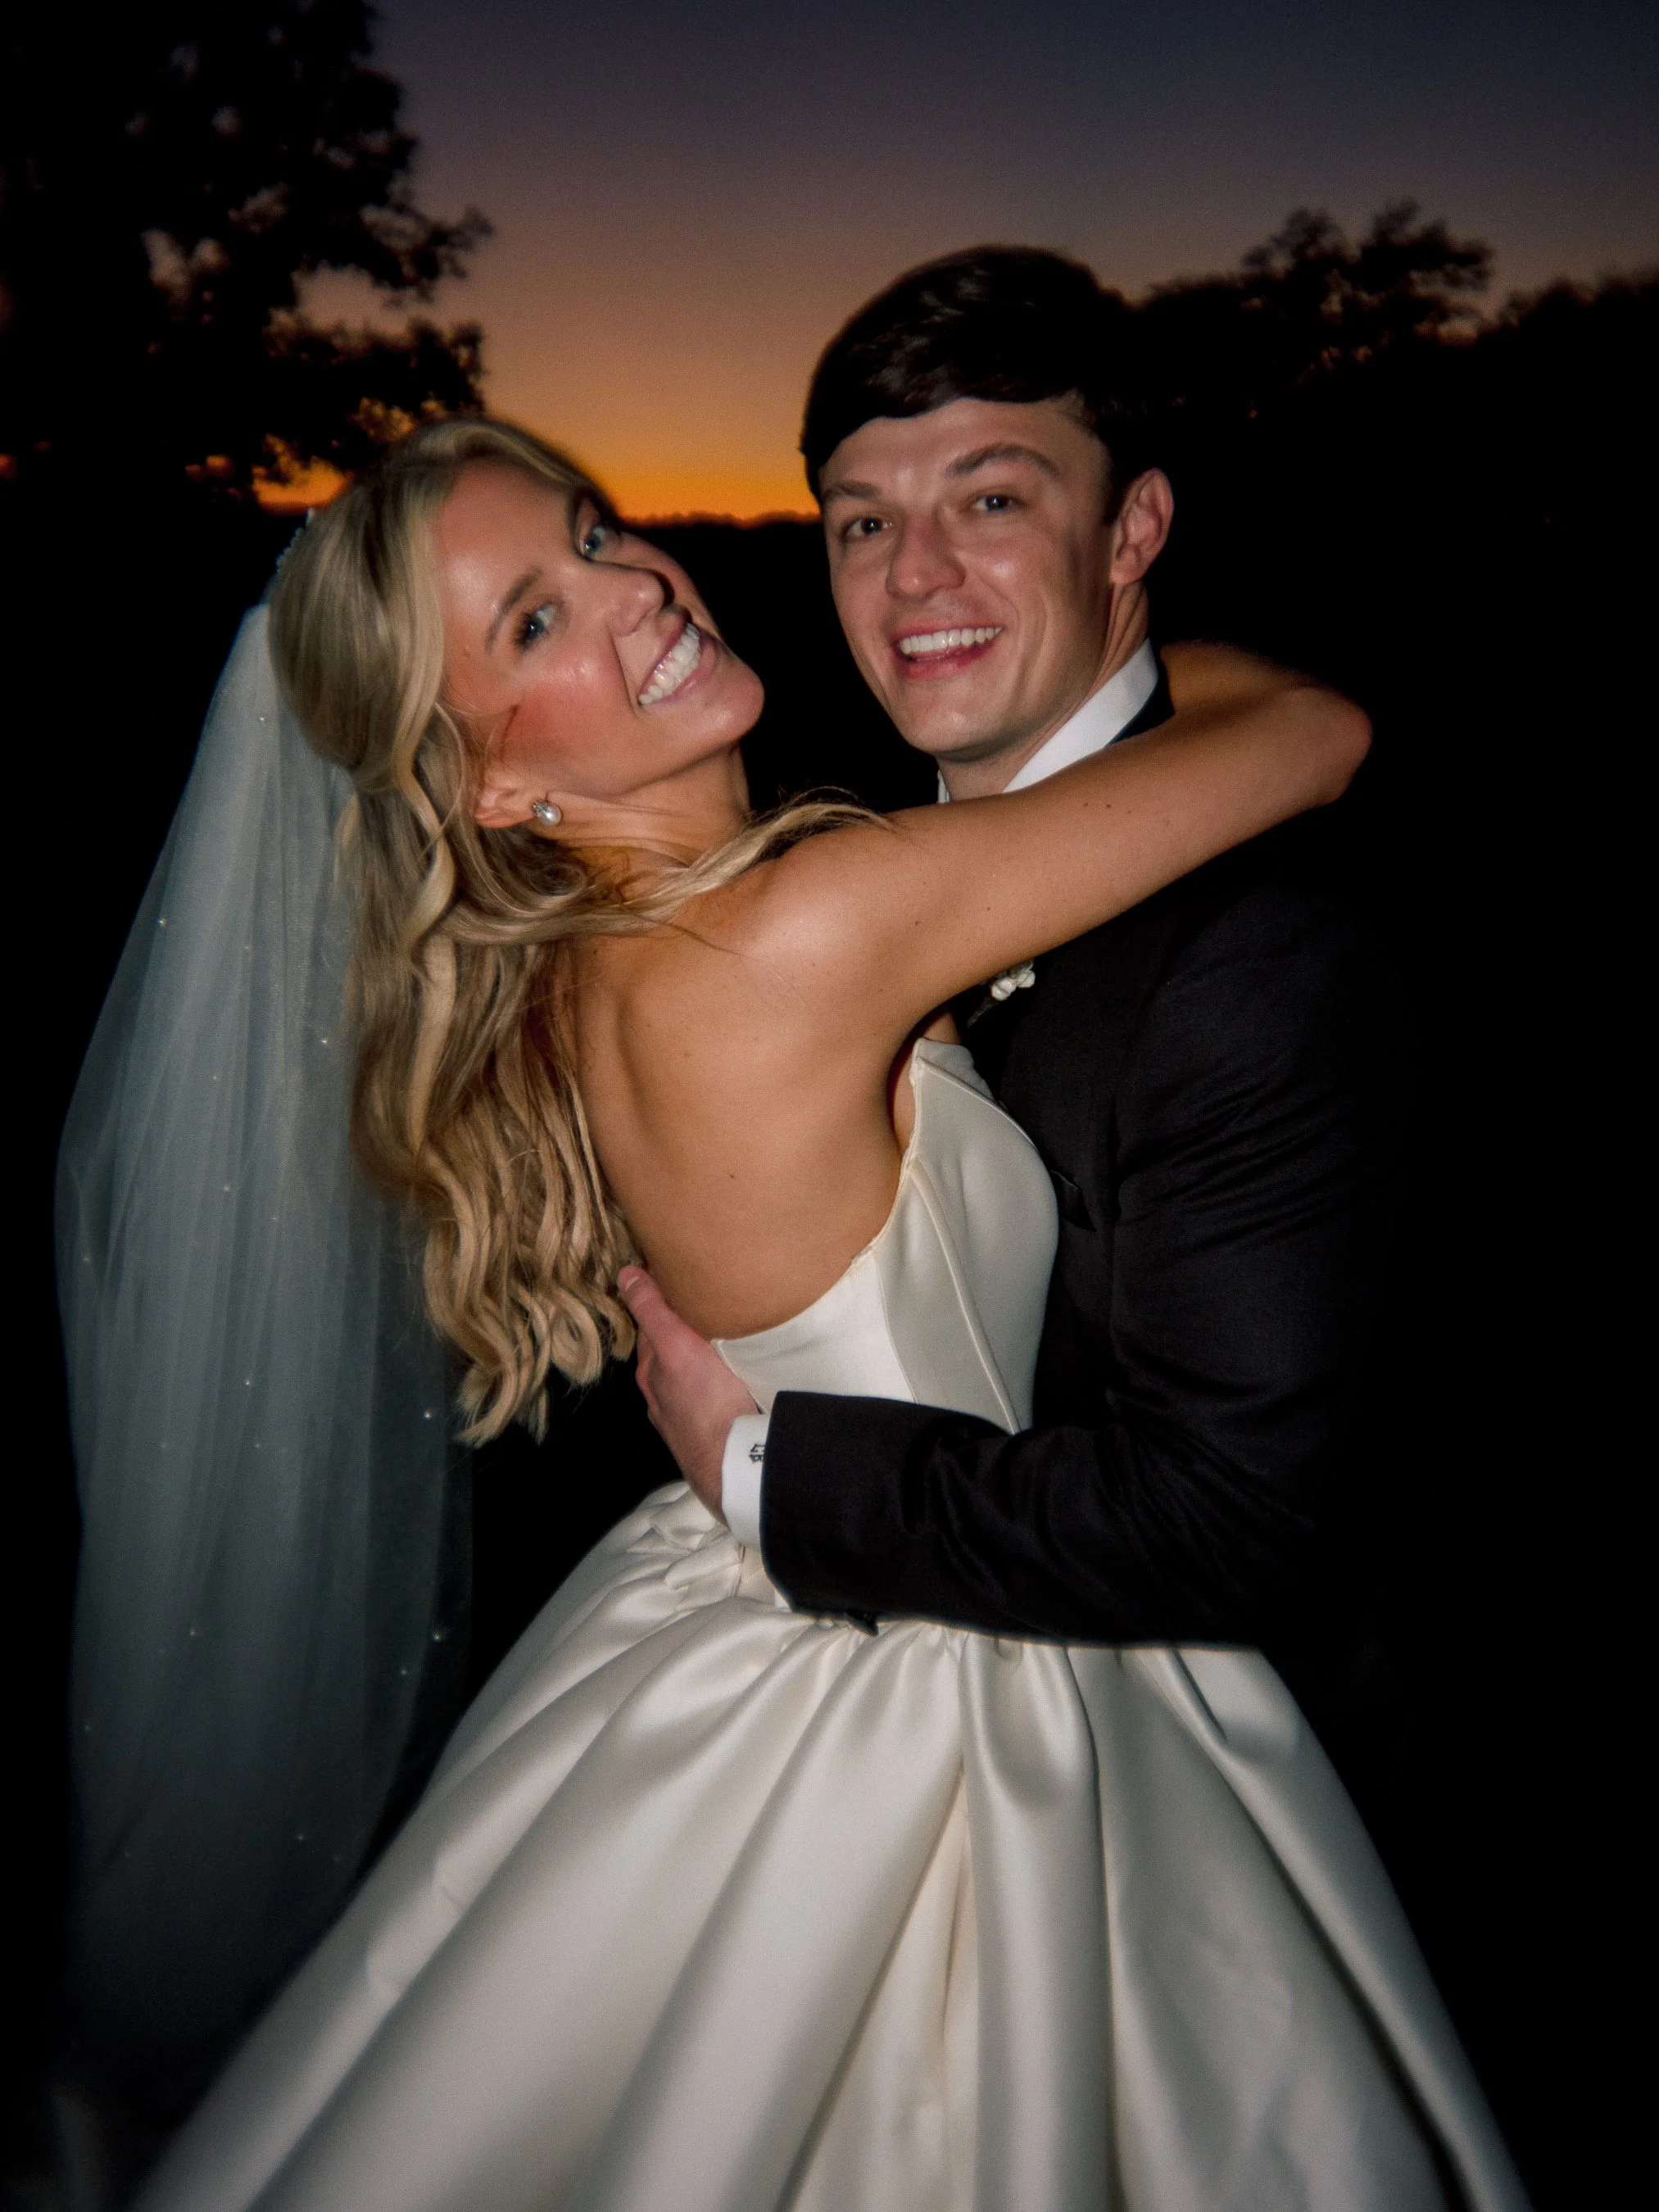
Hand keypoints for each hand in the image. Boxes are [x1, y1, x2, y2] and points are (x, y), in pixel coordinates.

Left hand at [618, 1267, 757, 1517]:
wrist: (736, 1465)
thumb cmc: (706, 1405)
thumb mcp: (675, 1346)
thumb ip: (653, 1311)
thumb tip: (625, 1275)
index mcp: (652, 1371)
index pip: (650, 1325)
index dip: (659, 1299)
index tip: (673, 1274)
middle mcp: (663, 1394)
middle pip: (669, 1350)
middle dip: (680, 1327)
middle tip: (701, 1298)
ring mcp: (687, 1415)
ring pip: (688, 1375)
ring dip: (698, 1356)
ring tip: (719, 1332)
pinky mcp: (712, 1430)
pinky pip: (709, 1395)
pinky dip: (714, 1379)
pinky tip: (730, 1376)